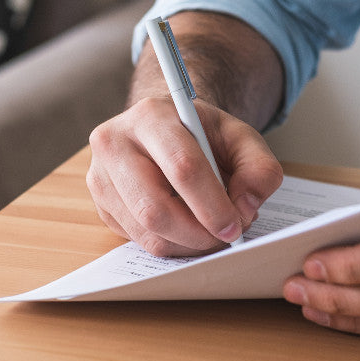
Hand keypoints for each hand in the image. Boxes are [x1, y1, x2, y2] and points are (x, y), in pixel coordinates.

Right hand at [87, 10, 285, 256]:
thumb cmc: (204, 135)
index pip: (182, 167)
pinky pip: (139, 241)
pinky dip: (173, 244)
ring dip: (188, 243)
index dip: (212, 204)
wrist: (167, 130)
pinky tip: (190, 229)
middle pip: (155, 208)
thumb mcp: (241, 138)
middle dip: (198, 233)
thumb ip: (258, 168)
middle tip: (226, 237)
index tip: (235, 226)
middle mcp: (114, 143)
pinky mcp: (101, 205)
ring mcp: (100, 176)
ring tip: (212, 232)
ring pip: (146, 232)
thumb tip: (246, 207)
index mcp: (151, 116)